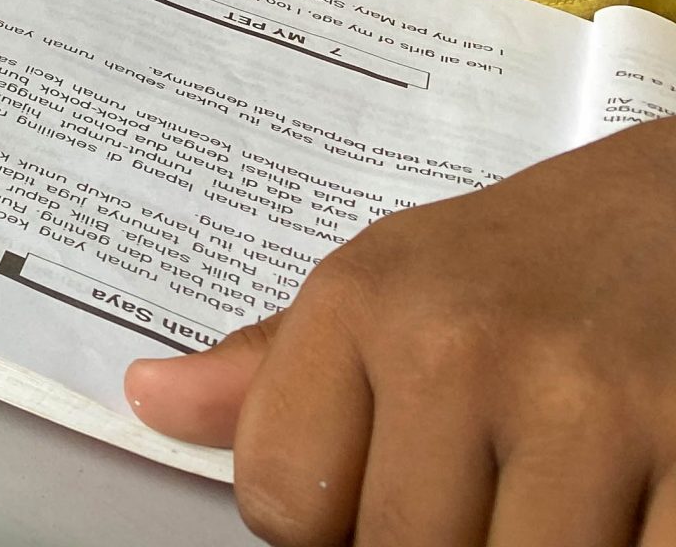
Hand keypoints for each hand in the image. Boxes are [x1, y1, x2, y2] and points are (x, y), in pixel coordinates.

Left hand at [128, 117, 675, 544]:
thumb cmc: (539, 257)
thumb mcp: (394, 280)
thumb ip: (277, 364)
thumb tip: (147, 398)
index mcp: (365, 302)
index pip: (281, 498)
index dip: (323, 524)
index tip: (370, 495)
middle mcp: (462, 346)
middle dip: (436, 541)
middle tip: (480, 484)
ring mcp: (590, 406)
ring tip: (554, 489)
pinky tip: (629, 506)